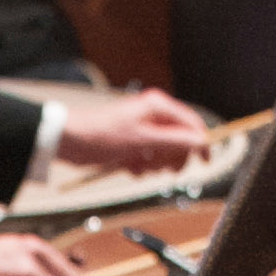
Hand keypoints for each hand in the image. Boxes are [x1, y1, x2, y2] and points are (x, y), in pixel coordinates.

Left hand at [52, 87, 212, 172]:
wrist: (70, 141)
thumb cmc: (102, 135)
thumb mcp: (143, 141)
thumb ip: (175, 141)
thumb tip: (202, 142)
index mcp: (158, 107)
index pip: (192, 124)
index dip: (200, 144)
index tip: (205, 163)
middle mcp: (153, 116)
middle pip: (180, 141)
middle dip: (170, 158)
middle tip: (159, 168)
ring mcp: (143, 130)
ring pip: (164, 153)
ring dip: (153, 165)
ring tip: (137, 164)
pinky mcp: (133, 143)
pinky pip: (148, 159)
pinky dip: (141, 167)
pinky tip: (128, 166)